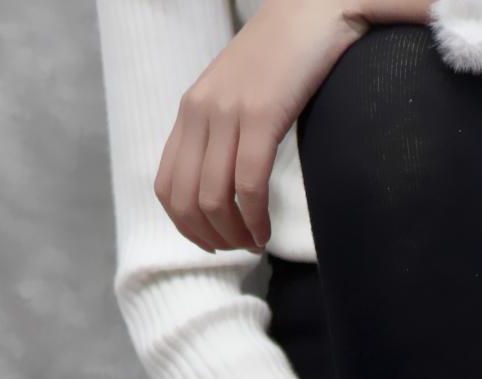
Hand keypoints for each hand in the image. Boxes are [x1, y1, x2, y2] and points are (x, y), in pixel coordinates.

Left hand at [155, 0, 429, 253]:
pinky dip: (255, 218)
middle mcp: (200, 111)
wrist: (316, 6)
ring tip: (255, 244)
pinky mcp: (261, 115)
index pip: (166, 185)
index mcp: (192, 109)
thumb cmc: (287, 53)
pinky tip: (266, 230)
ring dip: (233, 234)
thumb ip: (226, 127)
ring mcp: (228, 112)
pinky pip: (248, 184)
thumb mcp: (241, 91)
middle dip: (209, 238)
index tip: (213, 242)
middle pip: (185, 200)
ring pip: (213, 199)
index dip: (184, 226)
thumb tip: (227, 179)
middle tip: (237, 250)